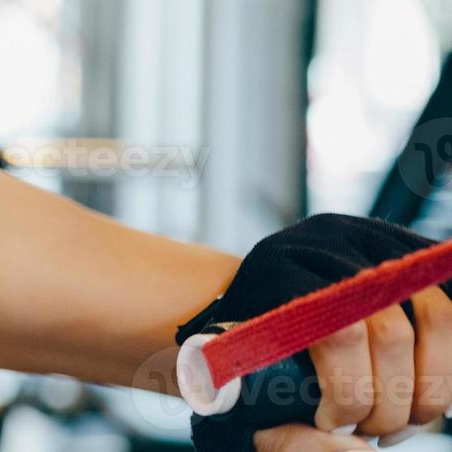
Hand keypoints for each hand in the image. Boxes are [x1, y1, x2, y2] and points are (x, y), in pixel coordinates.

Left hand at [174, 213, 451, 449]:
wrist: (262, 289)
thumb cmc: (247, 343)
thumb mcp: (240, 377)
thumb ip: (282, 420)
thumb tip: (348, 447)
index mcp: (281, 268)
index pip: (337, 332)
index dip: (348, 392)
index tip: (331, 423)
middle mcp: (331, 243)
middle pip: (391, 331)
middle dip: (391, 400)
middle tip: (369, 431)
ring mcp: (376, 241)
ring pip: (437, 318)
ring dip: (430, 387)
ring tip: (400, 421)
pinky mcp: (409, 251)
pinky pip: (449, 312)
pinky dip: (446, 362)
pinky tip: (420, 395)